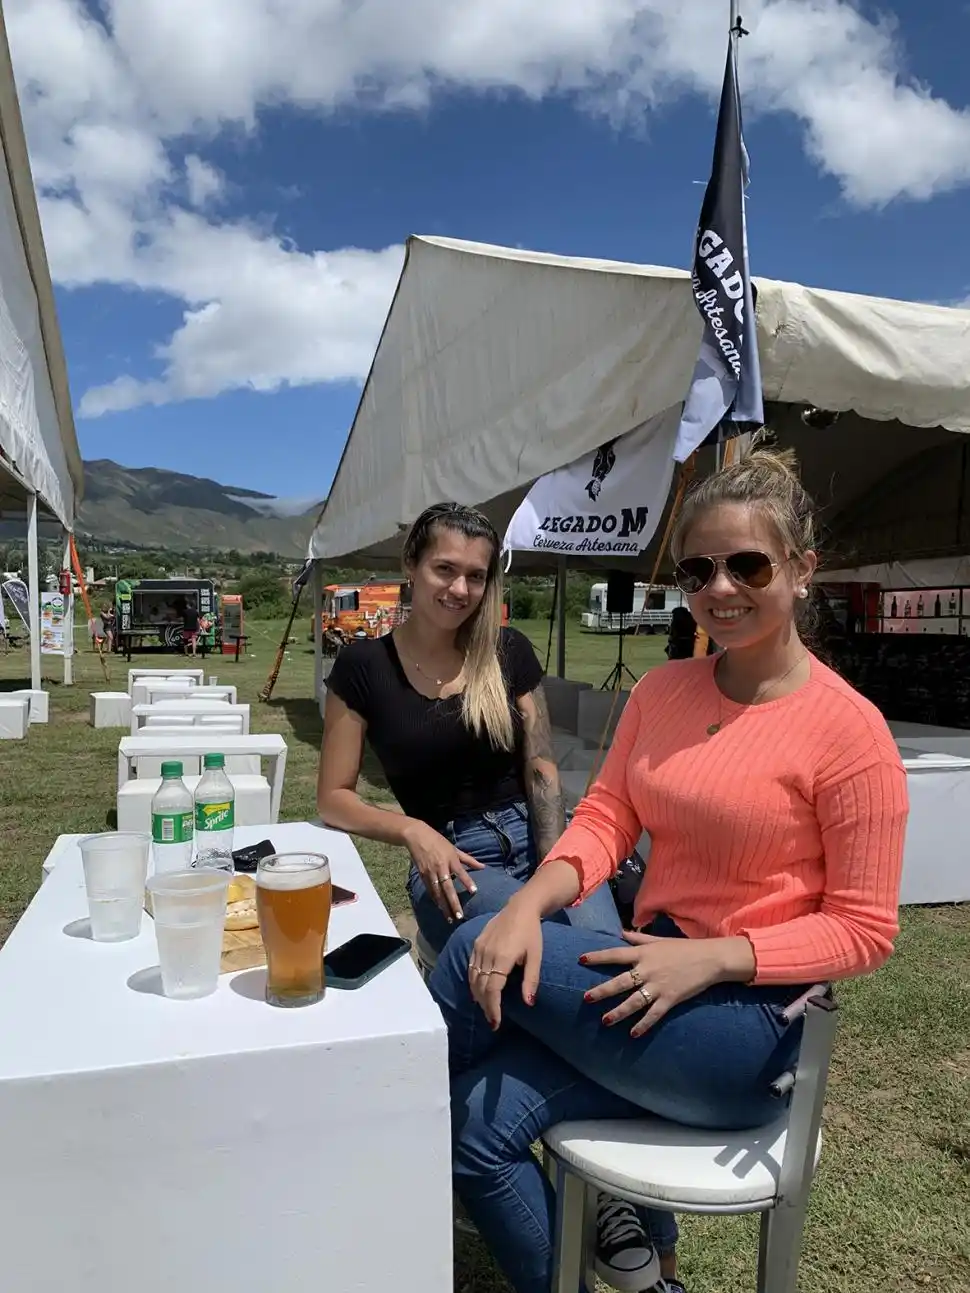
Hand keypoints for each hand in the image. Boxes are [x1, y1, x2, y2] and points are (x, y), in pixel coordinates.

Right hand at [404, 821, 484, 921]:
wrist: (417, 836)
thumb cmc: (438, 841)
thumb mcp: (454, 848)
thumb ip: (468, 859)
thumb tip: (483, 867)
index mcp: (450, 859)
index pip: (460, 872)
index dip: (467, 881)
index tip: (474, 891)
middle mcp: (441, 867)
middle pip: (448, 888)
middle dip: (453, 903)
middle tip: (459, 916)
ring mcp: (430, 872)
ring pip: (438, 893)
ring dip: (444, 906)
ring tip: (450, 918)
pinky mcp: (423, 875)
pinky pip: (430, 890)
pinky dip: (435, 900)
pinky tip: (440, 908)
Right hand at [467, 903, 543, 1029]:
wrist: (520, 907)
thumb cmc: (531, 932)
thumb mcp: (536, 956)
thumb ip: (531, 980)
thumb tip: (528, 1003)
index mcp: (502, 958)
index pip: (492, 990)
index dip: (493, 1008)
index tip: (496, 1023)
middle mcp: (487, 954)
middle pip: (481, 987)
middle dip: (485, 1006)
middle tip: (492, 1021)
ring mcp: (479, 948)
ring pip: (473, 978)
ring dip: (478, 996)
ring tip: (486, 1009)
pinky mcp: (476, 944)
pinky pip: (471, 967)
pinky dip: (473, 982)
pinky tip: (478, 990)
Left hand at [581, 933, 752, 1037]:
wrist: (710, 959)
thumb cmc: (683, 948)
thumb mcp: (659, 940)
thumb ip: (638, 938)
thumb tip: (621, 932)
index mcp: (644, 953)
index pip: (616, 954)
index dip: (598, 957)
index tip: (581, 960)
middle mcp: (648, 970)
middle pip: (620, 982)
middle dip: (603, 991)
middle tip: (586, 998)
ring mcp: (659, 986)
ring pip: (634, 1001)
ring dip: (618, 1012)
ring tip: (604, 1021)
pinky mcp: (670, 999)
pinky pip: (653, 1014)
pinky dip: (643, 1025)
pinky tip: (633, 1034)